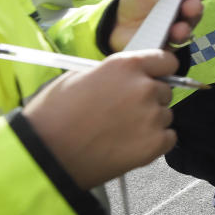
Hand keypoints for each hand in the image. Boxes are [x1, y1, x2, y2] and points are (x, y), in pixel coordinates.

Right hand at [23, 49, 179, 188]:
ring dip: (150, 121)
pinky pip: (168, 138)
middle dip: (150, 99)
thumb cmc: (55, 115)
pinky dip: (154, 142)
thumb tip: (128, 76)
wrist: (47, 153)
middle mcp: (143, 88)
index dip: (160, 70)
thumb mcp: (80, 76)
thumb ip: (113, 73)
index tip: (156, 77)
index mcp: (126, 65)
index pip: (166, 61)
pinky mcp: (154, 144)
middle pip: (165, 90)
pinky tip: (129, 144)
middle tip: (124, 111)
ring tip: (120, 131)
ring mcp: (151, 117)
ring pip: (165, 115)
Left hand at [111, 0, 209, 52]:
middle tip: (191, 5)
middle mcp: (185, 10)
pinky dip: (175, 39)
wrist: (116, 22)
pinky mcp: (170, 44)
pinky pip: (177, 44)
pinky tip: (171, 35)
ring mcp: (178, 28)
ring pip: (189, 27)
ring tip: (179, 26)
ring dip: (187, 25)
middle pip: (197, 9)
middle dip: (196, 7)